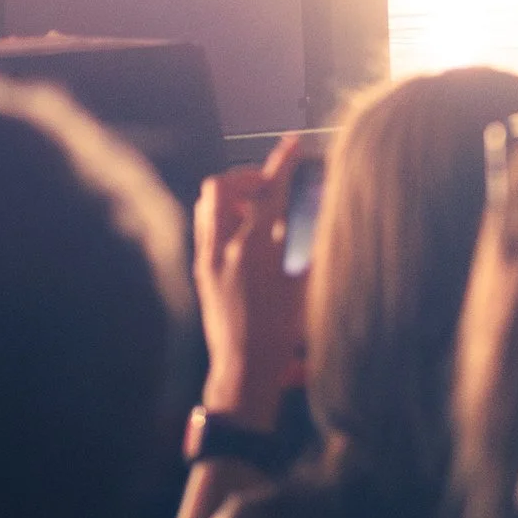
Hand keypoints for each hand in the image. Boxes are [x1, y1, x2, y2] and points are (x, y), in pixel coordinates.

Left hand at [191, 134, 310, 425]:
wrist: (243, 374)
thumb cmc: (281, 340)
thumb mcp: (305, 292)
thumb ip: (309, 250)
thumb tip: (318, 218)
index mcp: (253, 252)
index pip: (269, 193)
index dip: (283, 164)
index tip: (293, 144)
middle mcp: (221, 248)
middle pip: (222, 187)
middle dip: (246, 177)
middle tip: (269, 184)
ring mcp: (205, 258)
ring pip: (208, 205)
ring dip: (232, 195)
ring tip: (258, 208)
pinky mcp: (199, 271)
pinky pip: (204, 226)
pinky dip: (222, 217)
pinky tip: (243, 233)